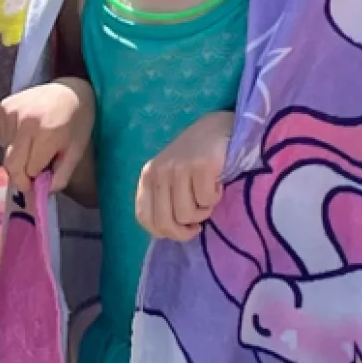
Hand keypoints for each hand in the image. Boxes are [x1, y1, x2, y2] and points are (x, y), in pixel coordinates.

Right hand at [0, 78, 95, 194]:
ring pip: (5, 152)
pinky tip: (26, 134)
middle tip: (32, 176)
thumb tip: (43, 192)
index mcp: (47, 132)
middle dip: (21, 176)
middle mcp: (25, 121)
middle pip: (11, 164)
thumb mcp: (76, 151)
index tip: (43, 178)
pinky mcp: (3, 106)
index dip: (37, 178)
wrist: (70, 90)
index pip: (30, 170)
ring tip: (33, 147)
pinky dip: (11, 143)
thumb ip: (61, 176)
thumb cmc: (77, 122)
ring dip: (17, 157)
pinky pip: (1, 138)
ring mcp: (11, 111)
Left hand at [135, 111, 233, 241]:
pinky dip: (215, 198)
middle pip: (165, 222)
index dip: (164, 232)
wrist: (216, 129)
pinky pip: (206, 201)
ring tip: (207, 195)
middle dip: (184, 232)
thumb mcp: (170, 178)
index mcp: (148, 177)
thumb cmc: (194, 160)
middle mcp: (159, 172)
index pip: (145, 218)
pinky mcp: (201, 165)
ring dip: (203, 212)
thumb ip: (163, 200)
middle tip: (198, 224)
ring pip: (187, 215)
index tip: (182, 229)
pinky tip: (217, 184)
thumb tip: (165, 233)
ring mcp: (178, 168)